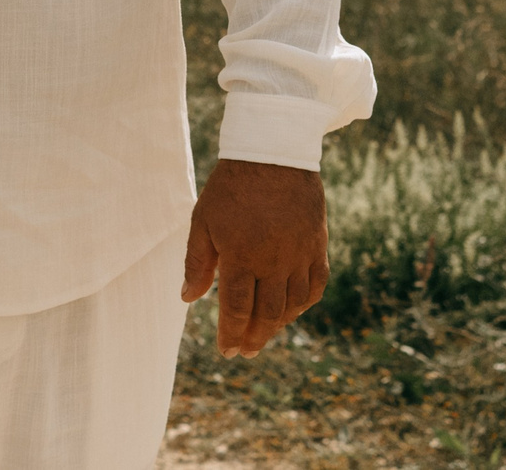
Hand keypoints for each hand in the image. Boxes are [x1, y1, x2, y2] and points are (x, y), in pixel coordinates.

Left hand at [181, 160, 327, 356]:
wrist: (272, 152)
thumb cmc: (231, 186)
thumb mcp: (203, 220)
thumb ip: (196, 262)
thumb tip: (187, 299)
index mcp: (241, 256)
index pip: (237, 309)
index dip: (231, 334)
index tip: (227, 351)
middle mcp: (273, 261)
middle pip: (267, 314)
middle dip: (254, 338)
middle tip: (245, 352)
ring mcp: (299, 254)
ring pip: (293, 304)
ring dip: (278, 325)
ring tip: (265, 333)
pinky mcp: (318, 244)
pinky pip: (315, 284)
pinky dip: (304, 303)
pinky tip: (292, 309)